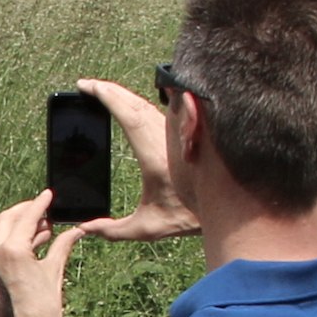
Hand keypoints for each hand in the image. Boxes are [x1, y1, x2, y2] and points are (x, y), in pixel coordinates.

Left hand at [0, 190, 79, 316]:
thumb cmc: (42, 315)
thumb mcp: (54, 274)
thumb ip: (62, 246)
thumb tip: (74, 231)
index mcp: (10, 251)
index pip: (25, 217)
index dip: (40, 203)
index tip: (49, 194)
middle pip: (7, 219)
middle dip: (26, 210)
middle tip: (44, 207)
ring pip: (1, 233)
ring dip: (21, 226)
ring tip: (44, 226)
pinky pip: (0, 248)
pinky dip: (15, 241)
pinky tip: (33, 243)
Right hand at [77, 76, 198, 240]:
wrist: (230, 206)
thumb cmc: (189, 215)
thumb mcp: (148, 227)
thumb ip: (114, 230)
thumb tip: (85, 228)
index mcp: (154, 156)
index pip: (129, 114)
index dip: (107, 96)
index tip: (86, 86)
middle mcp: (166, 138)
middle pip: (135, 103)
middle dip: (109, 90)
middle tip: (87, 85)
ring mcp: (177, 132)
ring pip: (147, 104)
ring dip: (124, 95)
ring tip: (103, 91)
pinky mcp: (184, 132)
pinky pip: (158, 110)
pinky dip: (139, 103)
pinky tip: (128, 103)